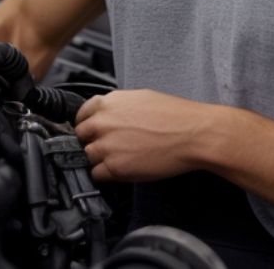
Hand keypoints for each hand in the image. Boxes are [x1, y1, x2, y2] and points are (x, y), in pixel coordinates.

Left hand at [74, 89, 221, 182]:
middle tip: (109, 146)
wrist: (193, 134)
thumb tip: (108, 115)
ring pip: (88, 157)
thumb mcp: (141, 98)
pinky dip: (106, 175)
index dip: (87, 124)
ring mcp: (106, 146)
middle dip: (91, 142)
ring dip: (99, 159)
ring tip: (121, 158)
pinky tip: (122, 170)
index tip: (92, 132)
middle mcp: (102, 122)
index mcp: (108, 102)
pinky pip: (97, 175)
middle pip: (81, 137)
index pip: (81, 115)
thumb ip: (118, 107)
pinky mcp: (115, 167)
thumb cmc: (175, 115)